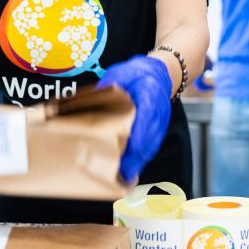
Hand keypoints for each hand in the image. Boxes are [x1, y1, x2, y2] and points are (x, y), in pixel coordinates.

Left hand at [97, 55, 172, 182]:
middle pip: (148, 138)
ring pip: (151, 145)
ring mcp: (161, 120)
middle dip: (135, 158)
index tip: (125, 155)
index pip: (143, 120)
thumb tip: (87, 105)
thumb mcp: (118, 75)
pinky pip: (153, 144)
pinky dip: (143, 157)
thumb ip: (105, 91)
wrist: (160, 71)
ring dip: (139, 161)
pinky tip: (132, 166)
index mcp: (148, 93)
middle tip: (120, 175)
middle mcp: (158, 110)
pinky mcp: (161, 127)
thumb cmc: (136, 73)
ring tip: (124, 177)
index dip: (135, 140)